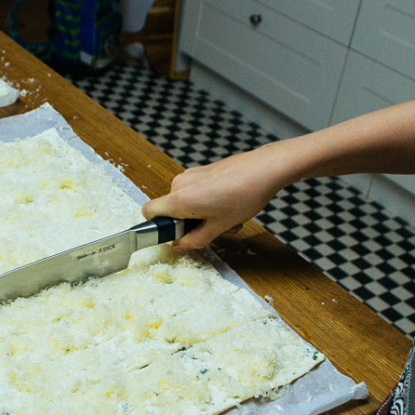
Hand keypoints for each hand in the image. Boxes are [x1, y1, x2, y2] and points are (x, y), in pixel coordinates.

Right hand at [142, 145, 288, 248]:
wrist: (265, 168)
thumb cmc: (244, 195)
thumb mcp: (219, 227)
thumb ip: (195, 239)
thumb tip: (179, 245)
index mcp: (179, 199)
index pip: (149, 213)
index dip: (159, 228)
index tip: (178, 235)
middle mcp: (180, 184)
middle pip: (172, 212)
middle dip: (191, 224)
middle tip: (215, 228)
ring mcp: (191, 175)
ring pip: (187, 204)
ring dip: (204, 215)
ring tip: (228, 217)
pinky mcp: (202, 171)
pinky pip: (197, 193)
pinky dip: (209, 203)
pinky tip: (230, 205)